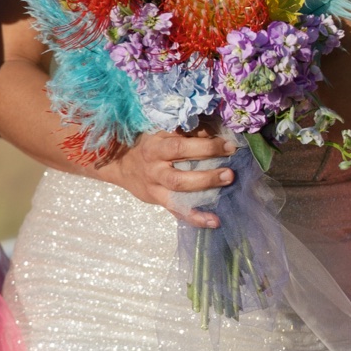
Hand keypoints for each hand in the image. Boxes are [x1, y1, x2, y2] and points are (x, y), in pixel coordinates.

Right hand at [99, 131, 232, 226]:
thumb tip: (214, 130)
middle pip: (178, 175)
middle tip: (230, 172)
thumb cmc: (147, 145)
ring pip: (178, 191)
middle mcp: (154, 168)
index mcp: (155, 147)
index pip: (180, 146)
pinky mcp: (159, 200)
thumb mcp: (160, 133)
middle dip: (206, 174)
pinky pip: (177, 211)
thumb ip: (184, 132)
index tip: (228, 145)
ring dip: (204, 189)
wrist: (121, 164)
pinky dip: (196, 218)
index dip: (204, 146)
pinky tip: (214, 221)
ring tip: (226, 186)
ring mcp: (156, 186)